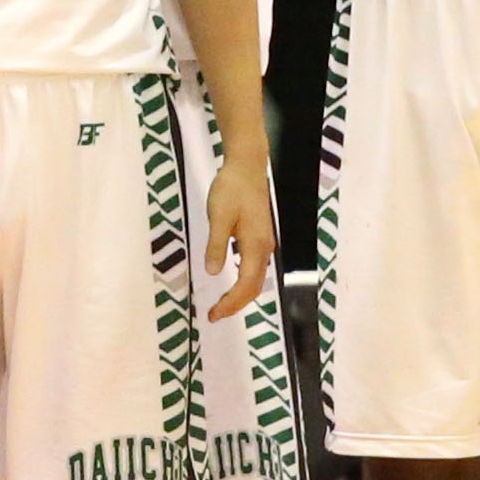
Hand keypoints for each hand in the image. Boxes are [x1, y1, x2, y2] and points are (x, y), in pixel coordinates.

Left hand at [202, 156, 277, 324]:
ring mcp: (264, 243)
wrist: (247, 165)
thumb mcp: (218, 217)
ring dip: (240, 295)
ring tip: (222, 304)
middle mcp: (264, 248)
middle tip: (215, 315)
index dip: (231, 303)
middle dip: (236, 304)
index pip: (246, 285)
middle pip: (254, 287)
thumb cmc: (232, 188)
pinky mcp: (260, 237)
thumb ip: (216, 246)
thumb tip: (214, 272)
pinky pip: (254, 268)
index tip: (214, 314)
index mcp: (255, 245)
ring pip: (256, 279)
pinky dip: (244, 282)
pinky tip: (231, 282)